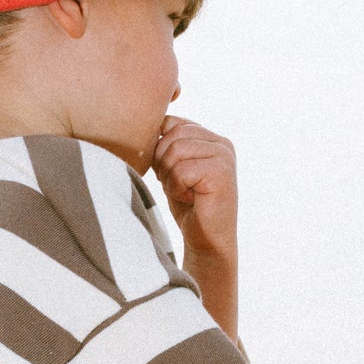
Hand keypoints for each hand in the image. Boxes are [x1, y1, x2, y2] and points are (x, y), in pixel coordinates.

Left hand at [151, 118, 237, 337]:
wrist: (207, 241)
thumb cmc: (187, 206)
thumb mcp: (172, 169)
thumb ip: (164, 146)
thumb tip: (139, 125)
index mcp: (210, 137)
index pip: (171, 122)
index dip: (159, 148)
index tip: (168, 173)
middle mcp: (221, 142)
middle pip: (171, 135)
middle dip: (164, 163)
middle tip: (178, 186)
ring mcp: (224, 155)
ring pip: (175, 152)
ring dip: (171, 177)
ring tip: (185, 192)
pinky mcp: (221, 171)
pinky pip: (182, 170)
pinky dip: (177, 188)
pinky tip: (191, 199)